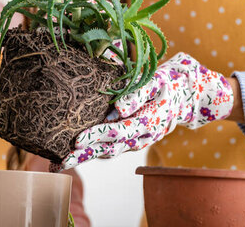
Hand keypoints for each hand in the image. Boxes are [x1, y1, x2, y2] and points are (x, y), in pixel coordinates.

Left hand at [60, 53, 232, 168]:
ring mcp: (137, 141)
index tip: (76, 140)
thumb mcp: (156, 82)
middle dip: (83, 156)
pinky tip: (75, 154)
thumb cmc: (167, 83)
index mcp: (148, 122)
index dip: (97, 136)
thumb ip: (137, 94)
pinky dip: (93, 152)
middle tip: (58, 161)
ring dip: (85, 158)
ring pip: (108, 152)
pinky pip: (111, 149)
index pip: (118, 131)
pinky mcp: (133, 141)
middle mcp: (142, 137)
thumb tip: (117, 108)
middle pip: (109, 149)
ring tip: (59, 162)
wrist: (186, 96)